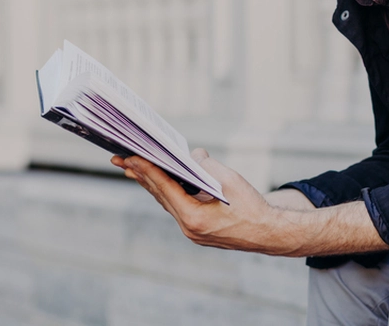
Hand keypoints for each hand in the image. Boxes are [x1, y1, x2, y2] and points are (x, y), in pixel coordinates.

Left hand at [110, 149, 298, 254]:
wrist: (269, 233)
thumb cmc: (252, 207)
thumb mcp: (230, 180)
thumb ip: (206, 165)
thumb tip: (192, 155)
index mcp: (194, 218)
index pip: (164, 189)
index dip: (147, 170)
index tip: (131, 156)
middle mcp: (188, 228)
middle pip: (159, 196)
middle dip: (140, 175)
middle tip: (119, 158)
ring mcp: (191, 231)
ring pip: (166, 201)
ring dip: (150, 183)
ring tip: (131, 168)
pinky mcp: (197, 229)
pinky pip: (176, 206)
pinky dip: (166, 191)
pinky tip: (158, 180)